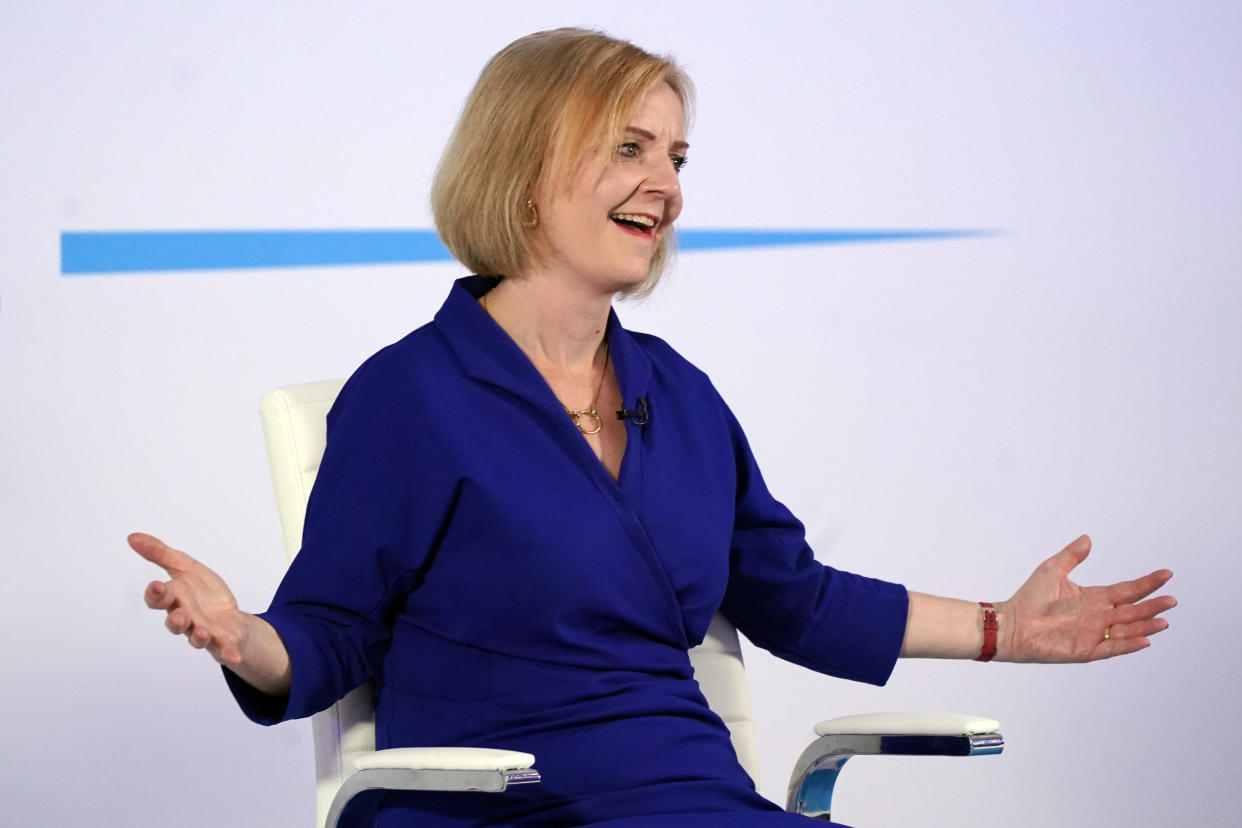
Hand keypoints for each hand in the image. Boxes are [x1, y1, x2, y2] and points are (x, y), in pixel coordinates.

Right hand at [130, 532, 248, 666]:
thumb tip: (132, 537)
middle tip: (178, 616)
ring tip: (202, 632)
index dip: (156, 594)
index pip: (159, 599)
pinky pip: (224, 650)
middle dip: (176, 619)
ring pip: (196, 637)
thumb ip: (160, 554)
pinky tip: (234, 657)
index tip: (157, 587)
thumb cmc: (204, 593)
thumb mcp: (186, 567)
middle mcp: (186, 618)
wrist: (230, 616)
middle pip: (175, 621)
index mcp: (175, 599)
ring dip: (198, 636)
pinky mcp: (223, 642)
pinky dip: (229, 654)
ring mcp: (204, 632)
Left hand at [997, 535, 1174, 662]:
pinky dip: (1128, 644)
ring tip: (1164, 620)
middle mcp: (1098, 616)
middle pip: (1132, 611)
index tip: (1166, 574)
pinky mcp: (1085, 649)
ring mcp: (1093, 633)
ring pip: (1127, 630)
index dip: (1147, 583)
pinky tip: (1144, 640)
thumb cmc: (1029, 597)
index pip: (1127, 590)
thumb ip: (1072, 555)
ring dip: (1145, 626)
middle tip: (1172, 600)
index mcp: (1094, 598)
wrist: (1011, 623)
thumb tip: (1087, 538)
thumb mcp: (1052, 569)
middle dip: (1152, 606)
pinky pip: (1111, 647)